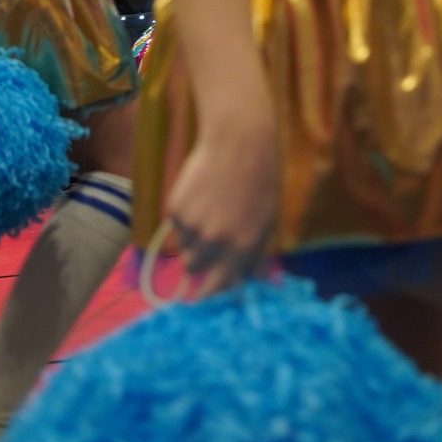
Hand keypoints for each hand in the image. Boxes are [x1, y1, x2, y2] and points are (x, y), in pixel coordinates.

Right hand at [165, 109, 279, 295]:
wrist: (238, 144)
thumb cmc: (260, 183)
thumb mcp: (265, 222)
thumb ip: (253, 255)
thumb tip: (247, 283)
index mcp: (241, 250)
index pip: (216, 291)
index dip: (208, 296)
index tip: (205, 298)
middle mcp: (214, 243)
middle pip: (193, 270)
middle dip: (200, 261)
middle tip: (210, 239)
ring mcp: (192, 227)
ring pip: (184, 246)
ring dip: (193, 237)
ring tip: (211, 209)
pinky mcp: (175, 210)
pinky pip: (176, 225)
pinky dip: (185, 216)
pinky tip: (201, 194)